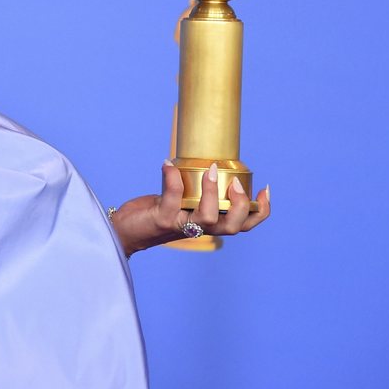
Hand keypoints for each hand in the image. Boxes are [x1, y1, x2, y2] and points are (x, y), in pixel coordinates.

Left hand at [109, 162, 270, 256]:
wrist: (124, 230)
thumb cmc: (154, 212)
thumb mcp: (180, 199)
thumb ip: (194, 187)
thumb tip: (208, 158)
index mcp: (209, 223)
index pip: (243, 225)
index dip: (260, 211)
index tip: (264, 189)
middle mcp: (199, 228)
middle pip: (232, 227)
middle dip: (241, 206)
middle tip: (236, 184)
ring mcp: (181, 225)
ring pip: (207, 218)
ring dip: (212, 193)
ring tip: (211, 169)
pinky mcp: (162, 220)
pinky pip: (171, 199)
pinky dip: (171, 179)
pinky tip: (168, 163)